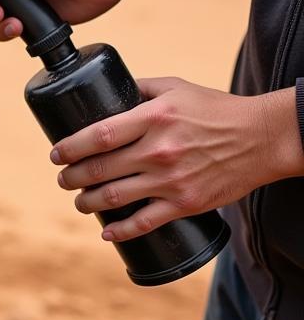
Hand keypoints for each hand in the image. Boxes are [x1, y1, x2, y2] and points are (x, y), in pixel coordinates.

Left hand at [52, 79, 303, 240]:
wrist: (263, 138)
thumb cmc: (217, 110)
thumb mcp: (178, 88)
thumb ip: (141, 89)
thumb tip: (107, 91)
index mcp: (155, 118)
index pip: (98, 135)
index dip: (70, 148)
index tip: (56, 155)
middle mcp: (159, 150)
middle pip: (98, 170)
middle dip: (70, 179)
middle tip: (64, 179)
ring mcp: (171, 180)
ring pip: (112, 198)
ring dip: (86, 204)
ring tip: (79, 201)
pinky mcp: (184, 203)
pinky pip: (142, 223)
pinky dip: (119, 231)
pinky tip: (106, 231)